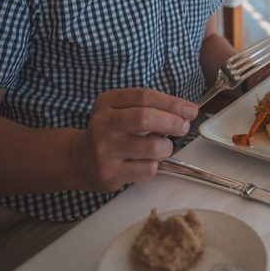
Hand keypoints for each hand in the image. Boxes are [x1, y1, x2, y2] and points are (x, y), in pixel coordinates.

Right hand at [70, 88, 197, 192]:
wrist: (78, 160)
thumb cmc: (110, 131)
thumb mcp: (119, 110)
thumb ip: (148, 107)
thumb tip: (185, 112)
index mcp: (107, 102)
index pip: (145, 97)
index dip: (172, 103)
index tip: (190, 109)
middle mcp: (103, 124)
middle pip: (146, 118)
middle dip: (173, 122)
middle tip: (183, 127)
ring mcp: (105, 150)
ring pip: (151, 147)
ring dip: (166, 147)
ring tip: (164, 147)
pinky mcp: (111, 174)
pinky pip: (147, 169)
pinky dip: (156, 165)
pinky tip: (149, 161)